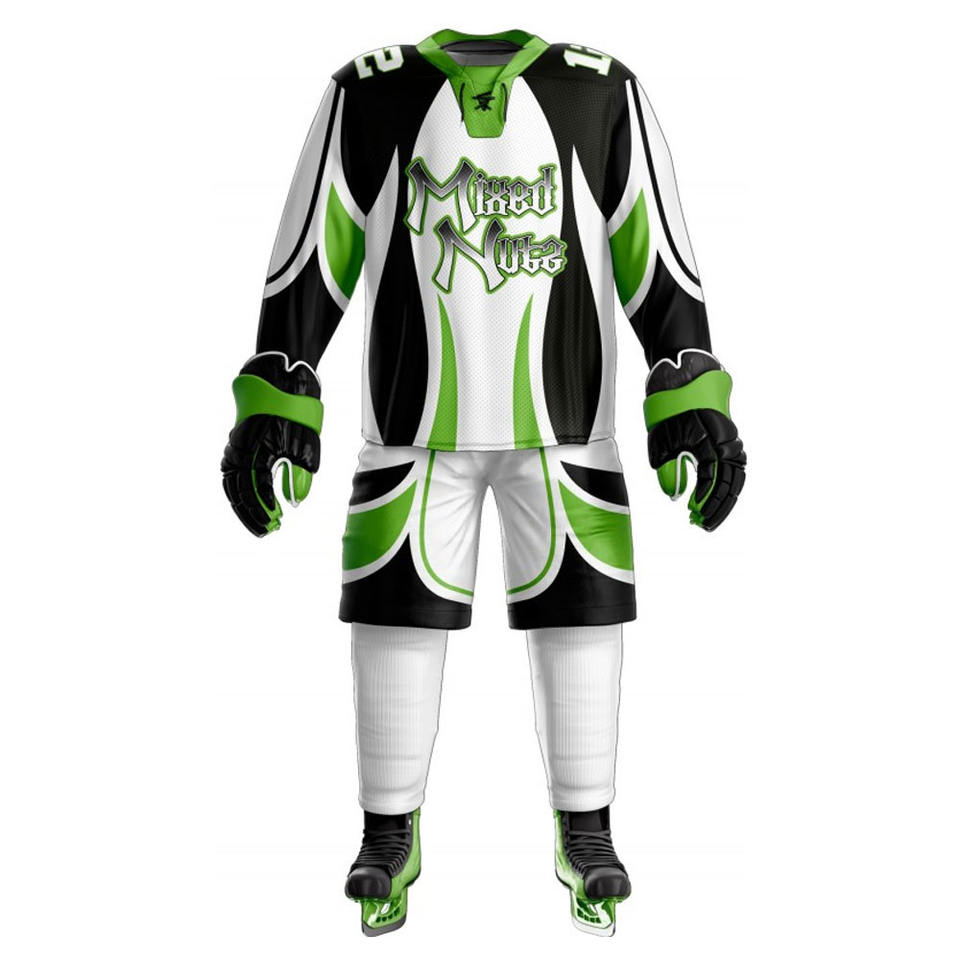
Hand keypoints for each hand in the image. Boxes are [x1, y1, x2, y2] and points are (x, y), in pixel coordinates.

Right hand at [221, 353, 322, 536]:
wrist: (279, 377)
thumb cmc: (294, 409)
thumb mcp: (305, 444)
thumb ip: (299, 474)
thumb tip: (295, 501)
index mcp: (255, 454)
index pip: (255, 492)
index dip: (265, 511)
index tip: (276, 523)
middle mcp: (239, 452)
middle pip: (238, 493)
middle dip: (251, 514)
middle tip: (266, 531)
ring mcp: (236, 445)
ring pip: (231, 483)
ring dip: (242, 505)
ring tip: (257, 521)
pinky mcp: (238, 440)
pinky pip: (231, 470)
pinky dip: (236, 488)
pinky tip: (246, 498)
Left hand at [648, 408, 744, 529]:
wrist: (685, 383)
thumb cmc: (671, 411)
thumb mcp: (662, 441)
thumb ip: (668, 468)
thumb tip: (673, 495)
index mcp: (710, 441)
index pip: (712, 478)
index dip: (703, 499)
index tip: (692, 512)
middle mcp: (726, 443)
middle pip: (729, 484)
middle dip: (717, 508)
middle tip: (702, 525)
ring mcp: (731, 442)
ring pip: (737, 479)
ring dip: (725, 502)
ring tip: (710, 520)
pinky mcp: (730, 442)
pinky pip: (736, 470)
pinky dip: (730, 487)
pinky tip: (717, 501)